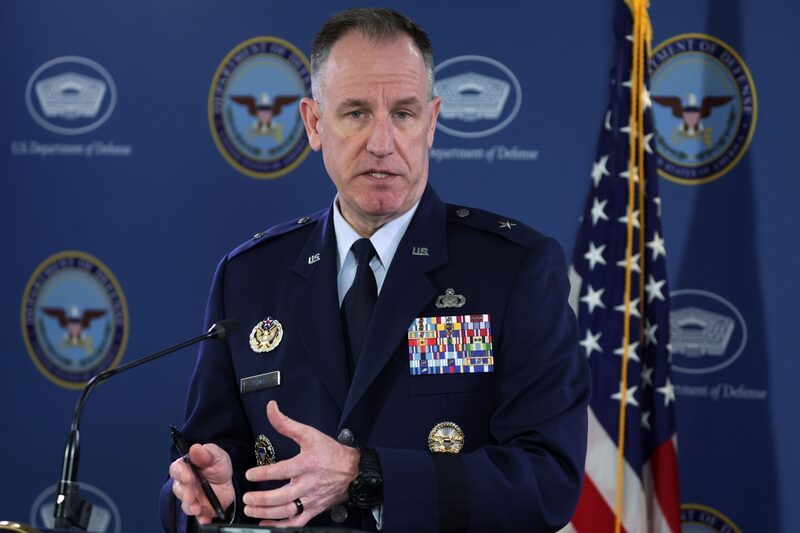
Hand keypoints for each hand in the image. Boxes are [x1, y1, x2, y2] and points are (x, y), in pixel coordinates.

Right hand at [169, 442, 235, 524]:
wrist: (229, 481)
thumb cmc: (219, 465)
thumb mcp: (217, 455)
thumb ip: (207, 453)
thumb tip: (195, 448)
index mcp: (186, 467)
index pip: (177, 469)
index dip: (181, 473)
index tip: (188, 477)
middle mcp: (185, 484)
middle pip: (179, 489)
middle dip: (185, 494)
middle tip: (191, 497)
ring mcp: (191, 497)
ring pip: (185, 504)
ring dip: (190, 507)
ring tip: (197, 509)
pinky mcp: (199, 508)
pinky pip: (198, 515)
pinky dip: (201, 517)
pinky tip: (205, 518)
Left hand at [242, 400, 359, 526]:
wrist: (354, 471)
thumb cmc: (330, 452)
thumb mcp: (309, 434)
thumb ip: (286, 424)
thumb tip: (271, 408)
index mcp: (307, 464)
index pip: (283, 470)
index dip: (264, 473)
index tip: (250, 474)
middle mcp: (309, 484)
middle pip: (283, 496)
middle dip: (262, 499)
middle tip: (247, 497)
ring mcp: (312, 499)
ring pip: (287, 511)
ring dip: (267, 513)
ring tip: (251, 509)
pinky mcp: (314, 509)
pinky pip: (297, 522)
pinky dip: (280, 526)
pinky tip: (265, 524)